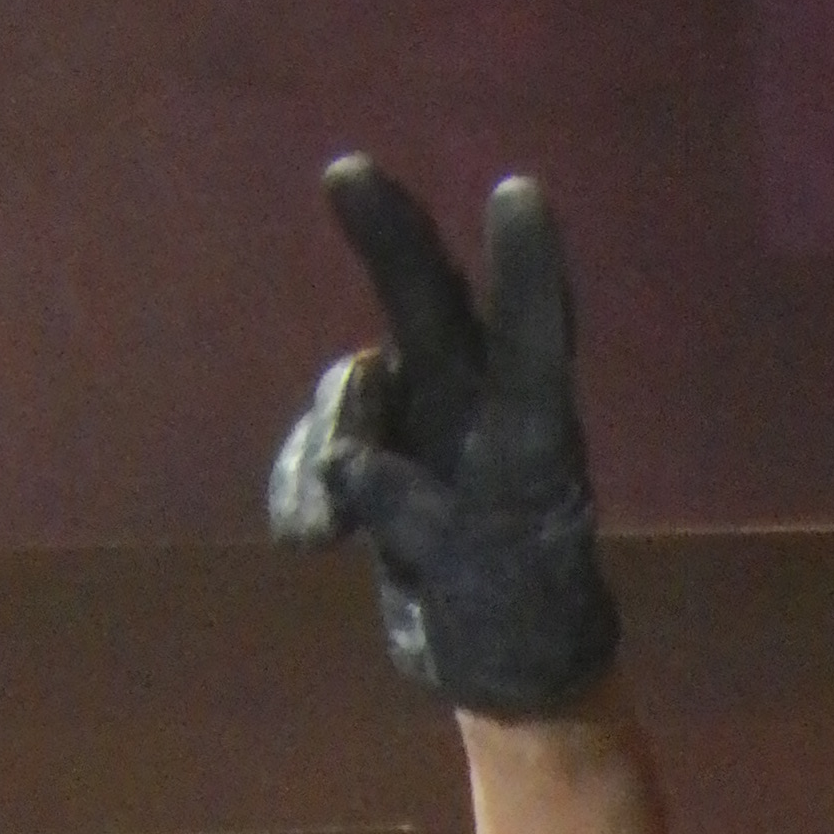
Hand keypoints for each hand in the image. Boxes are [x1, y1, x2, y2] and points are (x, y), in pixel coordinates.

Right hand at [266, 158, 619, 717]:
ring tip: (324, 533)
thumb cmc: (517, 615)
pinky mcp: (373, 450)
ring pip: (352, 386)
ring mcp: (423, 417)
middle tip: (345, 173)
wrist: (495, 660)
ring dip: (324, 444)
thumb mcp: (478, 577)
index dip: (524, 268)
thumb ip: (417, 514)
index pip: (532, 337)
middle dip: (388, 237)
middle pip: (430, 302)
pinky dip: (301, 488)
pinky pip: (319, 440)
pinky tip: (313, 542)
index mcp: (530, 432)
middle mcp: (478, 402)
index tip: (519, 192)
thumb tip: (351, 464)